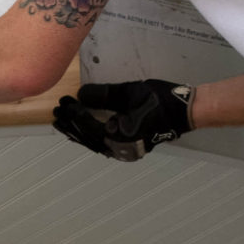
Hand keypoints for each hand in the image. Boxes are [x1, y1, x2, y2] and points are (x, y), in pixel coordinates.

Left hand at [53, 78, 195, 161]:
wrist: (187, 111)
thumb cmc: (161, 100)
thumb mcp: (130, 92)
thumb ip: (104, 95)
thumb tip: (81, 95)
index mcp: (120, 137)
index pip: (88, 127)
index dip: (74, 114)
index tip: (63, 102)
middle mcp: (120, 149)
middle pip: (88, 138)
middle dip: (71, 125)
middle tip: (56, 113)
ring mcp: (125, 150)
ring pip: (94, 142)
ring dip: (78, 131)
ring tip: (62, 121)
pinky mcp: (129, 146)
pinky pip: (103, 142)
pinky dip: (90, 135)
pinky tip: (82, 129)